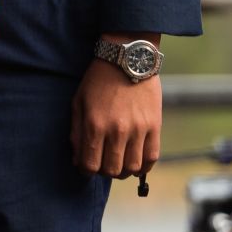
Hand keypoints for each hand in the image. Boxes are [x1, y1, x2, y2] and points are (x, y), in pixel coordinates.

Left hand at [70, 43, 161, 178]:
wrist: (127, 59)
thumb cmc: (97, 80)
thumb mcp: (78, 102)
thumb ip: (76, 132)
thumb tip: (78, 159)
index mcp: (94, 124)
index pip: (90, 164)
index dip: (86, 170)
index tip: (86, 166)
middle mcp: (117, 130)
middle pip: (111, 170)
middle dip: (104, 171)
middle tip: (102, 163)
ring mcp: (138, 129)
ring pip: (132, 168)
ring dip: (124, 171)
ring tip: (119, 163)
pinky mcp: (155, 126)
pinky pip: (152, 157)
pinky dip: (144, 166)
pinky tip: (136, 162)